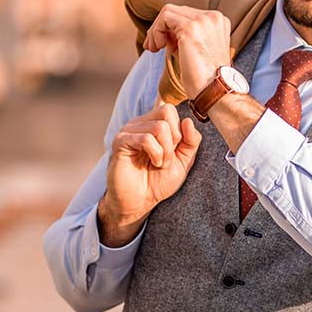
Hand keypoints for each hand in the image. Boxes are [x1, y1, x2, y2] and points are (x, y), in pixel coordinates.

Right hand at [98, 102, 201, 245]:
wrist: (140, 202)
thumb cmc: (159, 181)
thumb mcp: (184, 161)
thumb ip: (191, 141)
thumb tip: (188, 121)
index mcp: (153, 123)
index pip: (170, 109)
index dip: (179, 131)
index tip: (175, 151)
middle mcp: (140, 123)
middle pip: (166, 112)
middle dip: (174, 140)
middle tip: (167, 159)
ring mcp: (128, 131)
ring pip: (159, 127)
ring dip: (166, 151)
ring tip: (159, 164)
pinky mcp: (120, 141)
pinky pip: (146, 138)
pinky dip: (155, 153)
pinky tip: (152, 163)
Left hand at [142, 4, 230, 98]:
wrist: (215, 92)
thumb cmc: (205, 79)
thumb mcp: (196, 51)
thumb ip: (184, 37)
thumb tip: (164, 32)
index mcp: (218, 22)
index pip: (187, 15)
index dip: (170, 28)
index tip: (160, 44)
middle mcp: (213, 17)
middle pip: (177, 11)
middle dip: (160, 28)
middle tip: (151, 47)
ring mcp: (203, 21)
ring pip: (168, 11)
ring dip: (156, 30)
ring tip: (153, 49)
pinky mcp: (191, 27)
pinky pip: (164, 18)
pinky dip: (156, 31)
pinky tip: (157, 48)